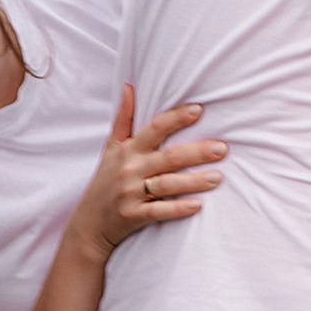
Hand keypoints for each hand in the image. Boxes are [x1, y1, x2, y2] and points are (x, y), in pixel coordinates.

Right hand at [77, 86, 226, 252]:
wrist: (88, 224)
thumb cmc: (105, 182)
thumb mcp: (110, 149)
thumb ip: (123, 119)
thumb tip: (129, 86)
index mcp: (127, 150)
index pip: (154, 129)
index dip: (176, 119)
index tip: (199, 110)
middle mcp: (130, 169)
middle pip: (168, 157)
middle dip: (196, 152)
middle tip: (222, 149)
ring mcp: (131, 193)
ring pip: (167, 184)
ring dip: (193, 182)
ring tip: (218, 178)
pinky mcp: (133, 216)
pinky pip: (159, 211)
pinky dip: (178, 208)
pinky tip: (198, 205)